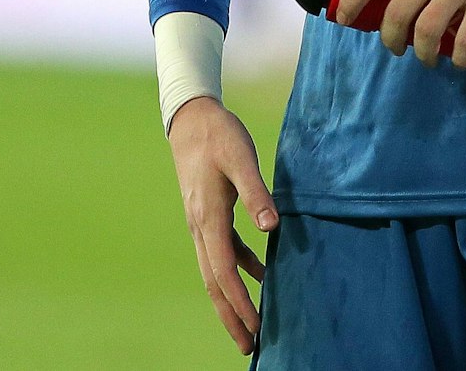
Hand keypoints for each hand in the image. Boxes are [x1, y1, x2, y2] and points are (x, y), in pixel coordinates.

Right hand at [167, 97, 277, 355]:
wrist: (192, 119)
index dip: (240, 301)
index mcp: (208, 219)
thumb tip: (273, 227)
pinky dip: (240, 267)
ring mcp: (202, 223)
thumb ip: (257, 192)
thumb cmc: (220, 135)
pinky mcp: (209, 215)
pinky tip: (262, 272)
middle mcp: (200, 228)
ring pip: (216, 271)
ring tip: (253, 323)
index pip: (224, 272)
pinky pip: (223, 252)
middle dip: (231, 316)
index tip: (255, 326)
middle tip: (249, 347)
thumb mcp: (241, 158)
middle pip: (214, 283)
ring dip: (233, 298)